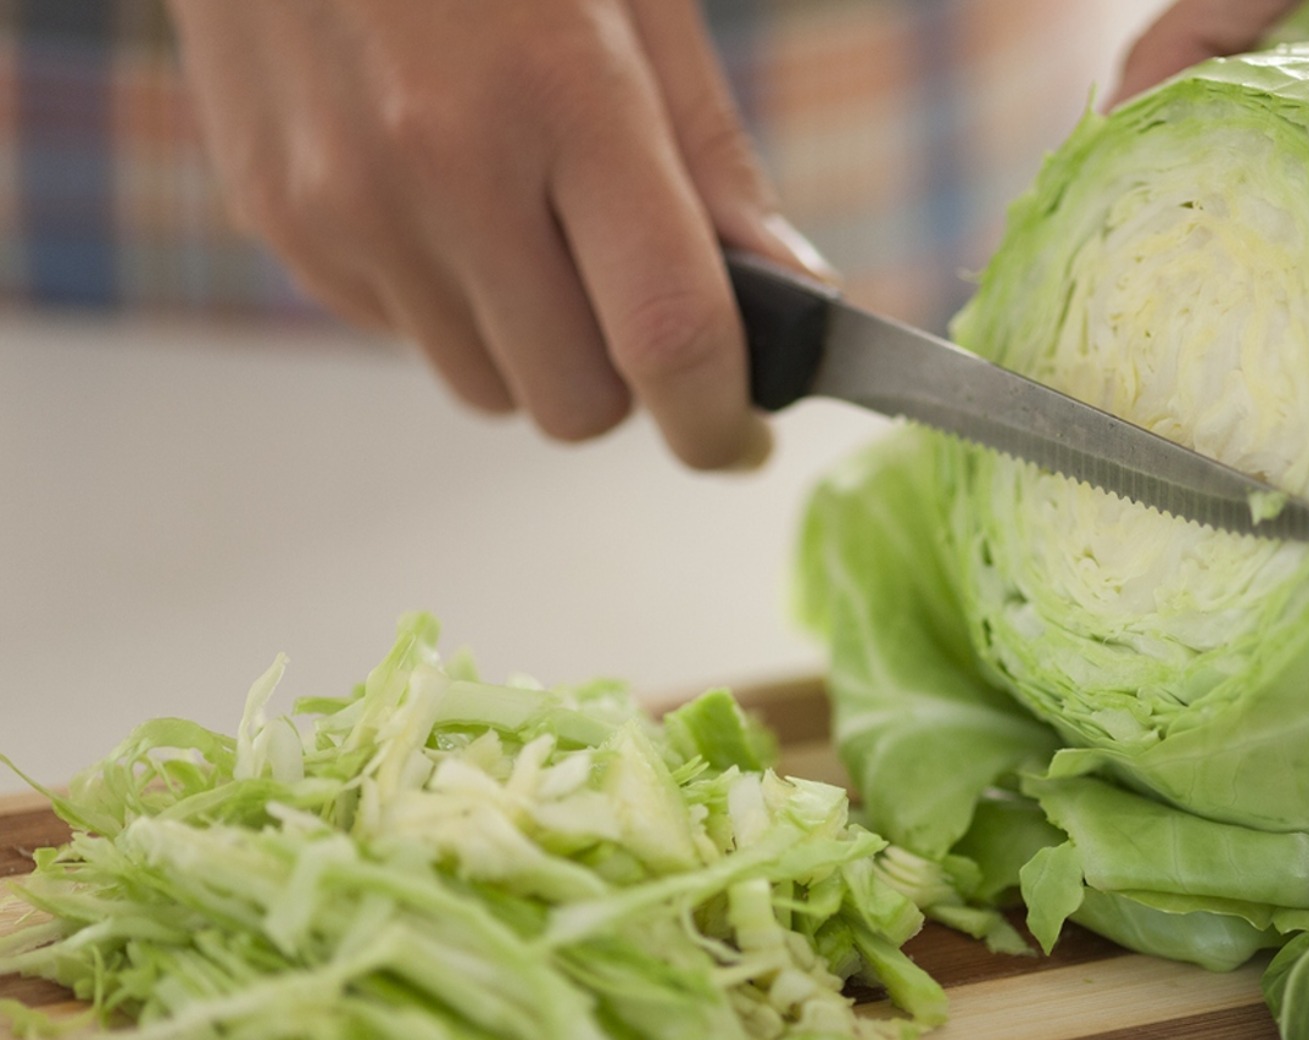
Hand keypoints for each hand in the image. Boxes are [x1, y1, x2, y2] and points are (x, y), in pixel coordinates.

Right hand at [165, 0, 833, 467]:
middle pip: (574, 403)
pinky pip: (404, 336)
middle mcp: (437, 167)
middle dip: (626, 376)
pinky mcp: (279, 220)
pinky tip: (446, 193)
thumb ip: (712, 159)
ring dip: (534, 344)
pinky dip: (452, 302)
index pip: (666, 337)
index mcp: (560, 93)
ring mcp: (341, 204)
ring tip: (527, 215)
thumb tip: (790, 297)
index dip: (719, 420)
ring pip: (485, 387)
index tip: (740, 437)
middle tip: (634, 289)